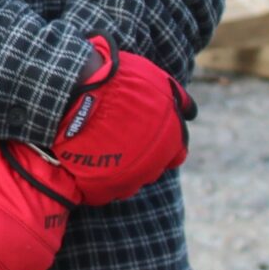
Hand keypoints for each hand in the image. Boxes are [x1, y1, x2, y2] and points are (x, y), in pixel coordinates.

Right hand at [47, 37, 194, 207]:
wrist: (78, 90)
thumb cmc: (118, 82)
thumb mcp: (157, 79)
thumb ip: (178, 99)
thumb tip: (190, 112)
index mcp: (170, 142)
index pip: (176, 154)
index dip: (162, 143)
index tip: (146, 132)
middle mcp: (152, 167)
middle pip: (150, 168)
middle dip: (139, 154)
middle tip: (118, 133)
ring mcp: (126, 181)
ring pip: (126, 181)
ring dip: (117, 167)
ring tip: (99, 145)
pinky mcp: (99, 190)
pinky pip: (101, 190)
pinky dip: (95, 178)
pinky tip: (86, 158)